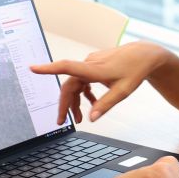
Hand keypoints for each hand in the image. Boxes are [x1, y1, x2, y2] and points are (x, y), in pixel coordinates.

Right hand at [29, 41, 168, 123]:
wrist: (145, 55)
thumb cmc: (135, 71)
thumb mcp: (123, 92)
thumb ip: (105, 105)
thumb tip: (91, 119)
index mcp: (94, 69)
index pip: (67, 67)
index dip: (48, 69)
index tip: (33, 68)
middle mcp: (89, 64)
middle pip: (69, 85)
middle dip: (65, 104)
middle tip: (62, 122)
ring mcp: (91, 63)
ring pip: (75, 83)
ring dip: (75, 101)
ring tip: (79, 118)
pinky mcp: (94, 64)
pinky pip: (82, 80)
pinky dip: (84, 93)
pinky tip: (90, 103)